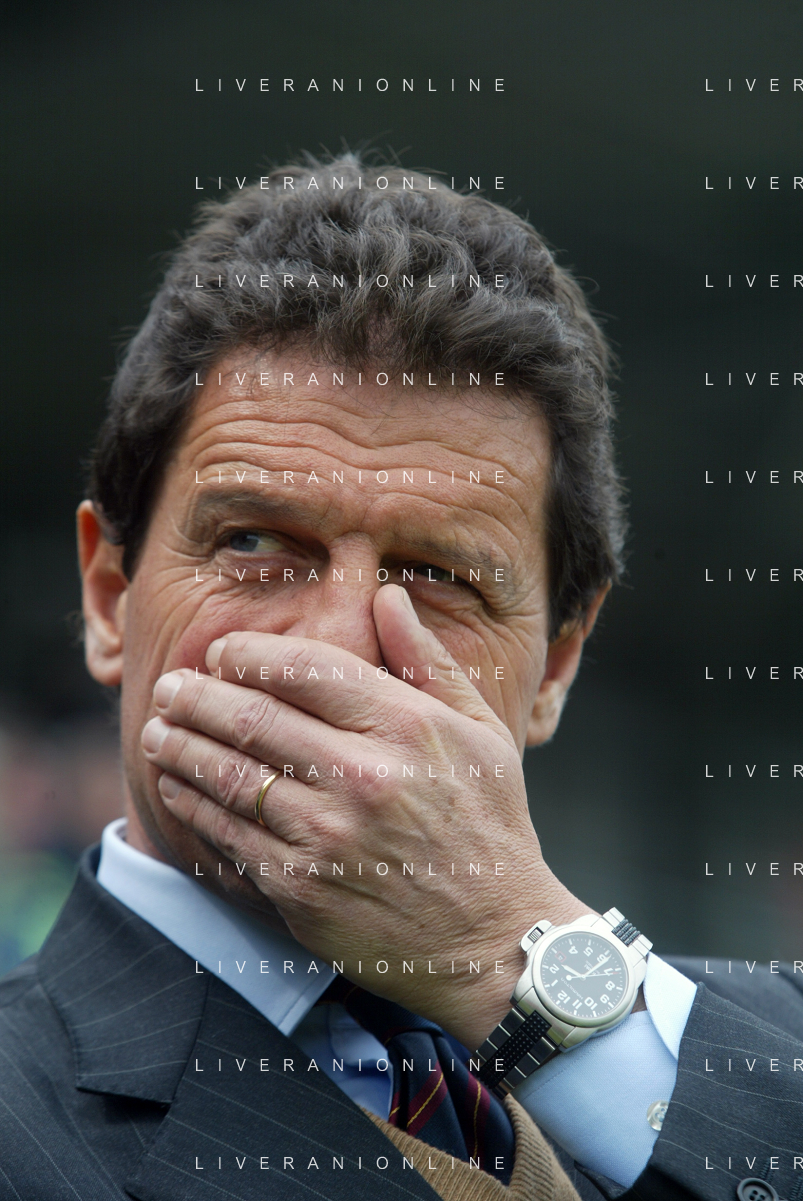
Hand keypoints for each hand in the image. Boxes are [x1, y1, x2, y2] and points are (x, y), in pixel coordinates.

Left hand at [140, 584, 589, 1048]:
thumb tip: (387, 596)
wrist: (494, 940)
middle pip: (255, 718)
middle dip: (198, 696)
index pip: (308, 668)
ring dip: (181, 747)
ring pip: (230, 776)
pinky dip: (194, 806)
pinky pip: (229, 836)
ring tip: (157, 730)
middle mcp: (365, 777)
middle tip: (170, 687)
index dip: (252, 653)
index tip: (223, 652)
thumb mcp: (481, 732)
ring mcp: (328, 837)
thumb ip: (427, 660)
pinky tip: (177, 787)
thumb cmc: (490, 826)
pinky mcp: (301, 889)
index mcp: (410, 728)